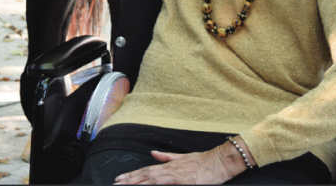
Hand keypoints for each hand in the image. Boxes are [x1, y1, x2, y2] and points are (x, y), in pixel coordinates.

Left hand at [113, 144, 245, 184]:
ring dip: (137, 182)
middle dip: (130, 180)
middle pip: (145, 174)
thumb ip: (167, 157)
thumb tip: (153, 153)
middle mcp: (170, 168)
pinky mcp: (183, 180)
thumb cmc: (204, 161)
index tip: (120, 178)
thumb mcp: (183, 157)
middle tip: (116, 183)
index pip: (146, 170)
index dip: (132, 174)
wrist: (220, 161)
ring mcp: (175, 174)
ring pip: (151, 179)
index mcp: (169, 164)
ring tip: (124, 185)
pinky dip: (153, 185)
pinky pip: (164, 183)